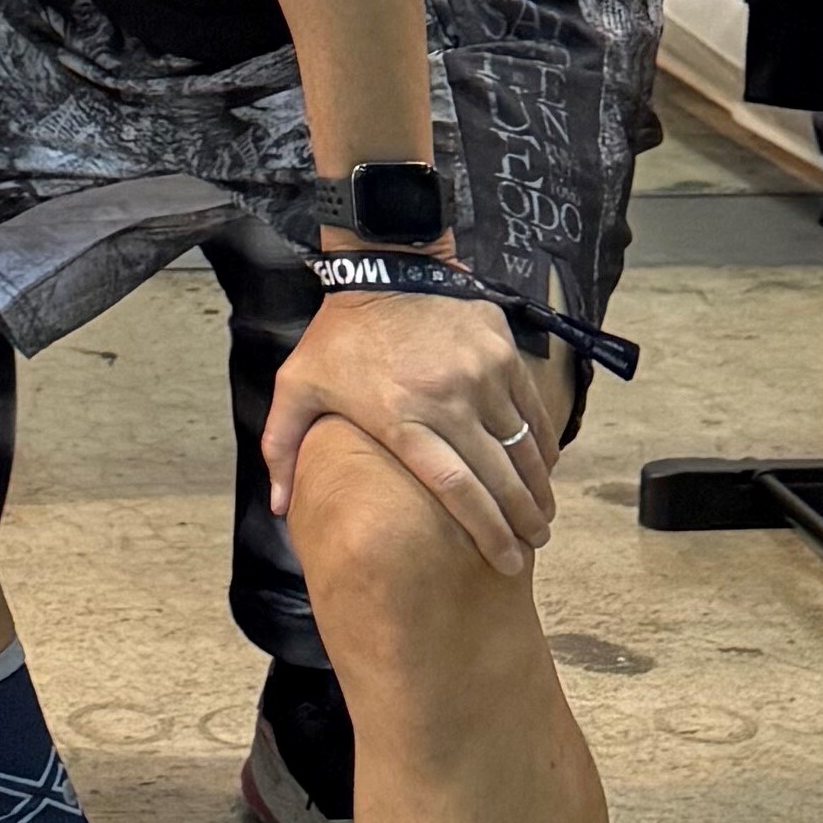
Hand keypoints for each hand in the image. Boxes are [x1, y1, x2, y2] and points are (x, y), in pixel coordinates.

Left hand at [260, 274, 564, 578]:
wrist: (383, 262)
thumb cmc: (339, 333)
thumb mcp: (296, 386)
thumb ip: (282, 447)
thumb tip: (279, 508)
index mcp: (400, 418)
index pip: (457, 490)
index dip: (488, 531)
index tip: (506, 559)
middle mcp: (448, 400)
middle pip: (499, 476)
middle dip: (523, 520)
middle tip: (535, 546)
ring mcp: (480, 373)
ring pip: (523, 445)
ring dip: (538, 487)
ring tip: (543, 517)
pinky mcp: (501, 350)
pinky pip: (531, 408)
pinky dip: (542, 442)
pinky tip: (544, 468)